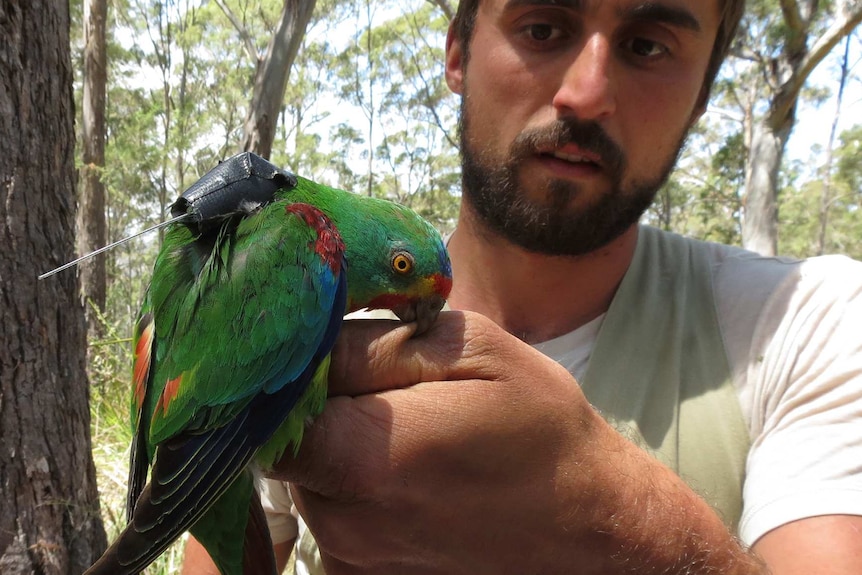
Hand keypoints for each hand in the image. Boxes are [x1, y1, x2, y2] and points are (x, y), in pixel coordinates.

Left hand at [268, 311, 763, 573]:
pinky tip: (410, 468)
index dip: (287, 365)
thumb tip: (307, 336)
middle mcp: (340, 519)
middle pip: (285, 435)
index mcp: (363, 458)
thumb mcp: (472, 349)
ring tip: (410, 427)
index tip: (324, 343)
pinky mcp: (358, 572)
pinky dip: (353, 479)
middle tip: (388, 382)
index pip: (266, 400)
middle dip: (321, 398)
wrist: (586, 522)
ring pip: (307, 468)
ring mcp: (348, 555)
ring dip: (340, 438)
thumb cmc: (540, 427)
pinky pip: (329, 504)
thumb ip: (373, 341)